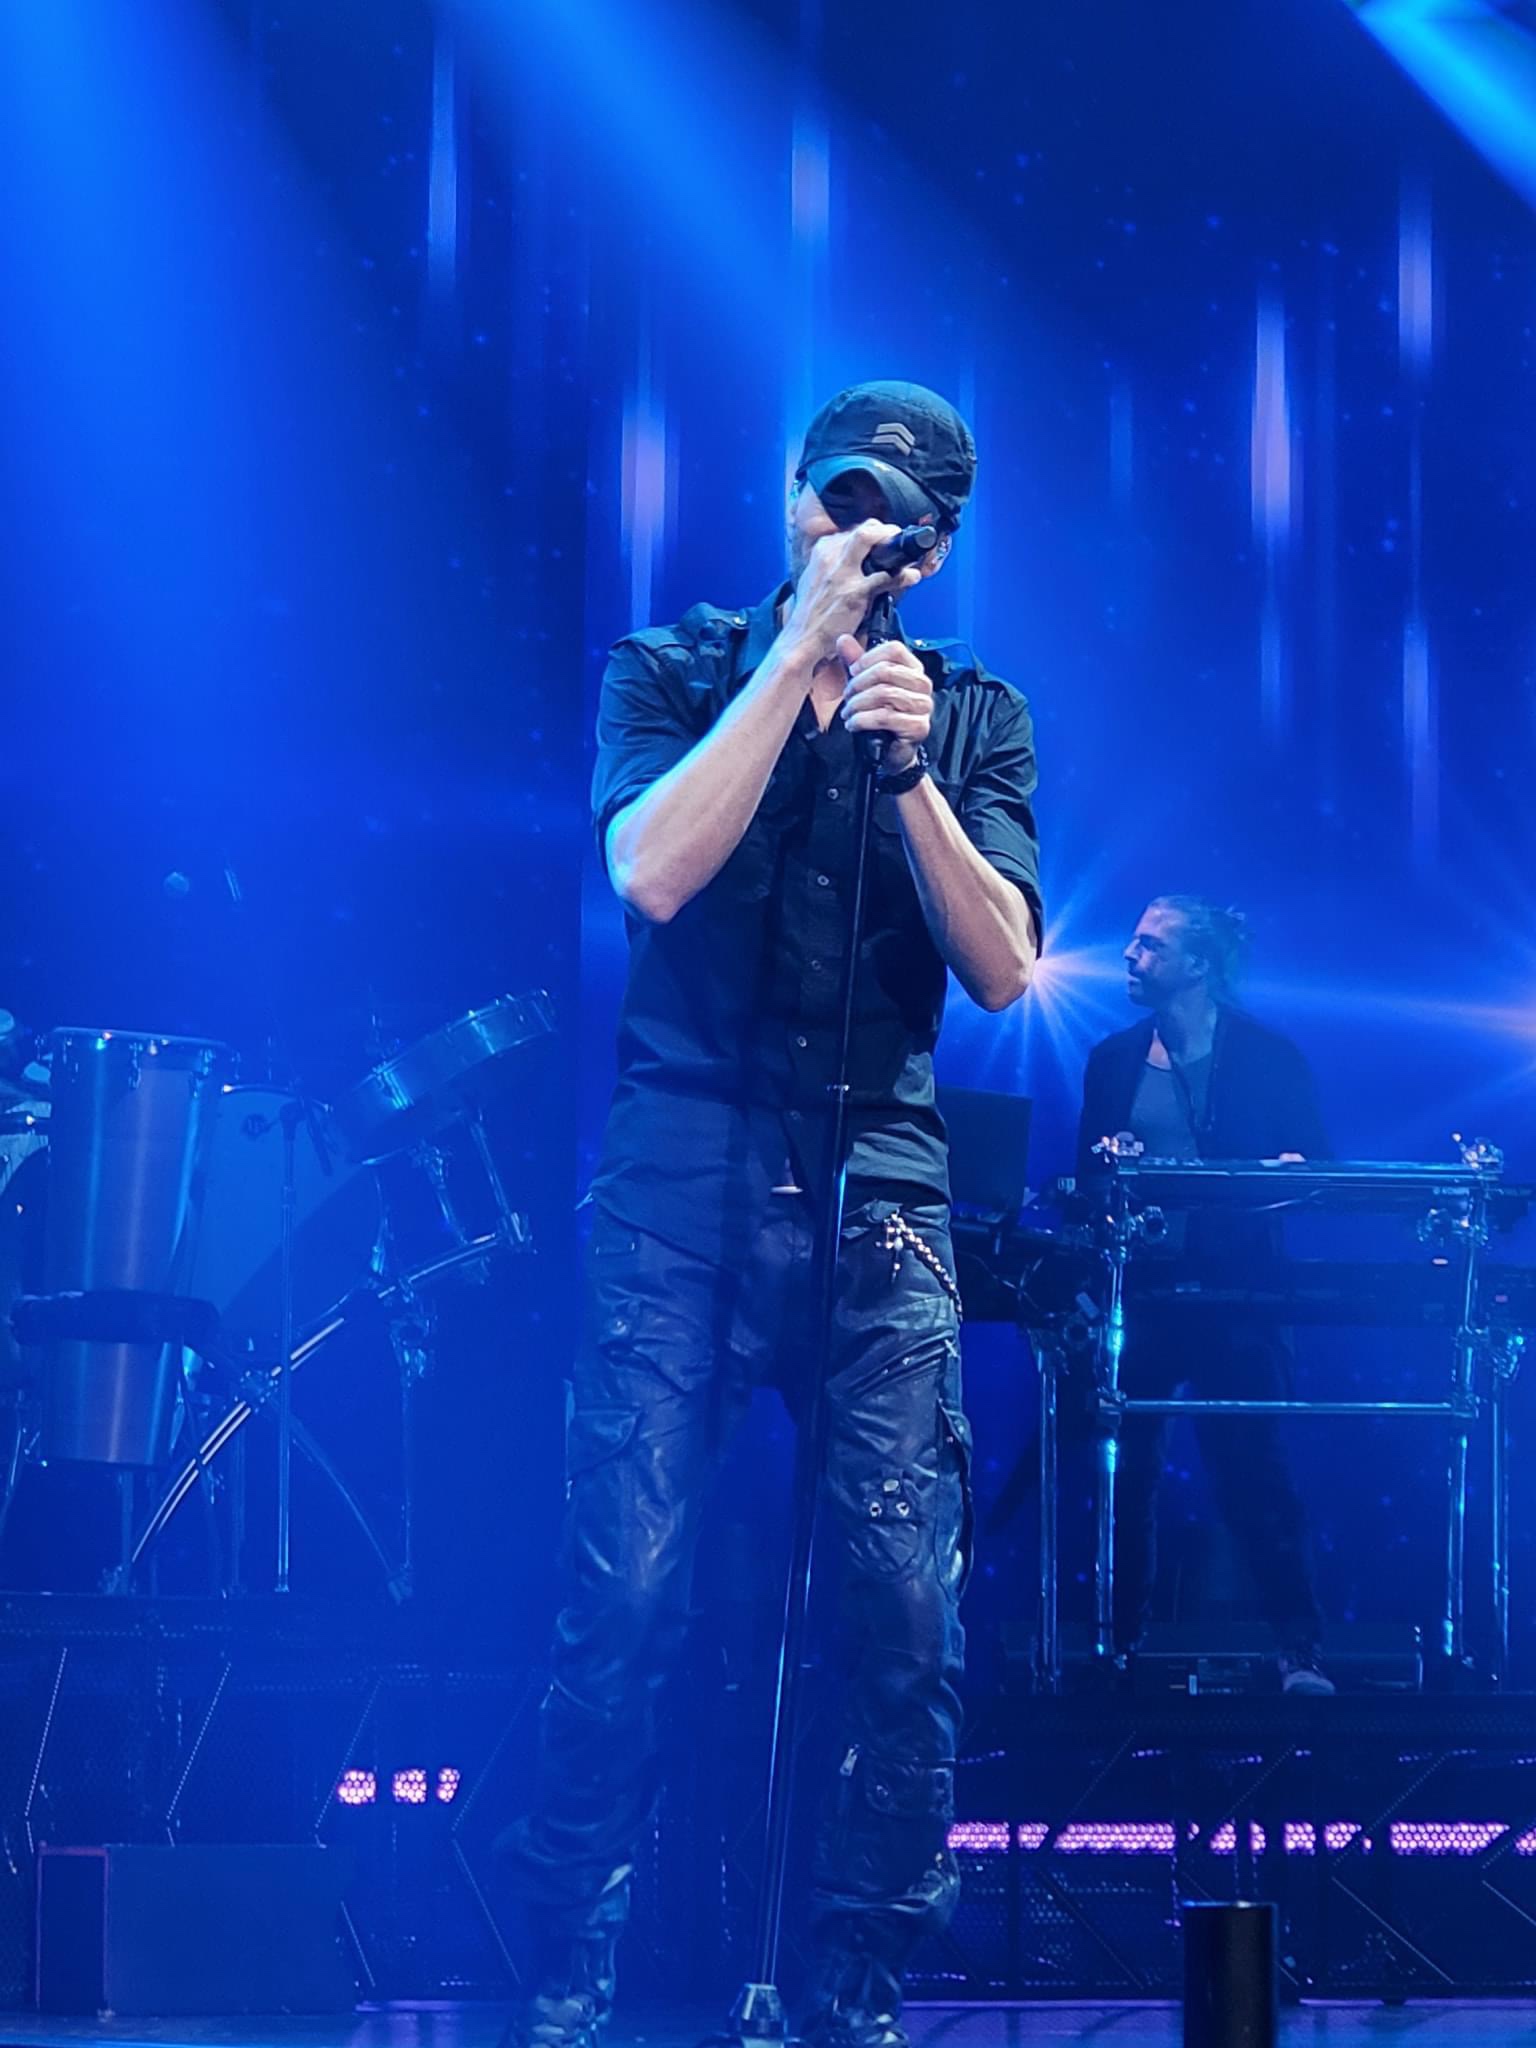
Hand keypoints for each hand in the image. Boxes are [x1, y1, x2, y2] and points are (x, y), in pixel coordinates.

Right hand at [784, 521, 922, 662]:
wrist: (802, 641)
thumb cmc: (812, 615)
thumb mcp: (817, 581)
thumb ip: (834, 566)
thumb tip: (858, 560)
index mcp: (821, 552)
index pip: (853, 530)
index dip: (874, 533)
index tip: (885, 540)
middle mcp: (829, 555)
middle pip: (865, 528)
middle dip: (887, 532)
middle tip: (899, 543)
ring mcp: (841, 572)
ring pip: (871, 538)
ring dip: (893, 542)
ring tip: (908, 555)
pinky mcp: (854, 592)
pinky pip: (885, 576)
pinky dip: (903, 576)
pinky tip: (911, 578)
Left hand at [838, 636, 932, 770]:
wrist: (889, 752)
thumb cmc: (879, 717)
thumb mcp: (864, 686)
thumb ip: (855, 663)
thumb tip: (842, 638)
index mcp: (913, 669)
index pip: (894, 649)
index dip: (869, 657)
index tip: (853, 671)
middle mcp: (923, 685)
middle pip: (887, 670)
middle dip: (859, 684)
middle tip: (847, 697)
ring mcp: (923, 706)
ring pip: (884, 693)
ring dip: (858, 704)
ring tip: (848, 713)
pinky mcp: (919, 727)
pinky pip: (886, 717)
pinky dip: (863, 720)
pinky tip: (853, 724)